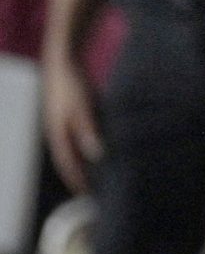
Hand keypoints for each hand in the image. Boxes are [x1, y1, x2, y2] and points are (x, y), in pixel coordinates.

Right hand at [42, 57, 101, 192]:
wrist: (64, 57)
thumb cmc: (72, 83)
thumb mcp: (82, 106)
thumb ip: (88, 130)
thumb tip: (96, 154)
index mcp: (57, 133)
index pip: (67, 164)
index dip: (77, 179)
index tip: (86, 195)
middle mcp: (57, 131)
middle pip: (67, 158)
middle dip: (78, 175)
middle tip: (92, 190)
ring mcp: (61, 122)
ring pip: (71, 148)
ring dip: (82, 161)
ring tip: (97, 173)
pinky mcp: (69, 113)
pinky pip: (77, 136)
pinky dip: (85, 145)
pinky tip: (98, 146)